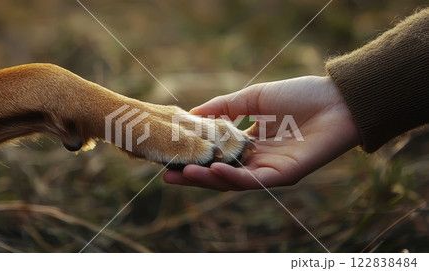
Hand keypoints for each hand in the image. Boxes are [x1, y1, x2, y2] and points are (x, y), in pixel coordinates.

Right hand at [163, 76, 360, 190]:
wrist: (337, 99)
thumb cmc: (300, 95)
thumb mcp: (253, 97)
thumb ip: (224, 107)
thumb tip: (191, 113)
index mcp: (250, 142)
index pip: (217, 153)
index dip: (194, 154)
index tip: (171, 153)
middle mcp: (257, 160)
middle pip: (220, 172)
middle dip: (193, 174)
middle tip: (166, 173)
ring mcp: (269, 169)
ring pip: (233, 180)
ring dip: (206, 178)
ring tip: (180, 173)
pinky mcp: (283, 175)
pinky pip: (253, 180)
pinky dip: (231, 176)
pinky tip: (211, 169)